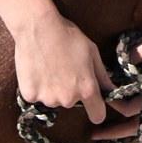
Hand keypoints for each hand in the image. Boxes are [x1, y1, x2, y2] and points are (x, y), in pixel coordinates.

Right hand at [14, 8, 119, 125]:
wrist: (38, 27)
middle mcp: (68, 99)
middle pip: (72, 102)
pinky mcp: (30, 96)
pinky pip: (37, 96)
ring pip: (54, 99)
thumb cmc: (68, 36)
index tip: (93, 103)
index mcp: (86, 88)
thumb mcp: (92, 51)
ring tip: (50, 65)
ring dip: (53, 88)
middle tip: (65, 68)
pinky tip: (37, 68)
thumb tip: (111, 90)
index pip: (97, 115)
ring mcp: (48, 99)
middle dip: (70, 90)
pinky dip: (37, 87)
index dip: (97, 109)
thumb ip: (102, 75)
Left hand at [90, 23, 141, 139]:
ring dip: (129, 129)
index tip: (103, 96)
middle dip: (116, 132)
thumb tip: (119, 62)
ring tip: (110, 132)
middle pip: (139, 126)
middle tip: (96, 134)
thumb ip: (136, 54)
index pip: (133, 108)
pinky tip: (131, 118)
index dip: (116, 104)